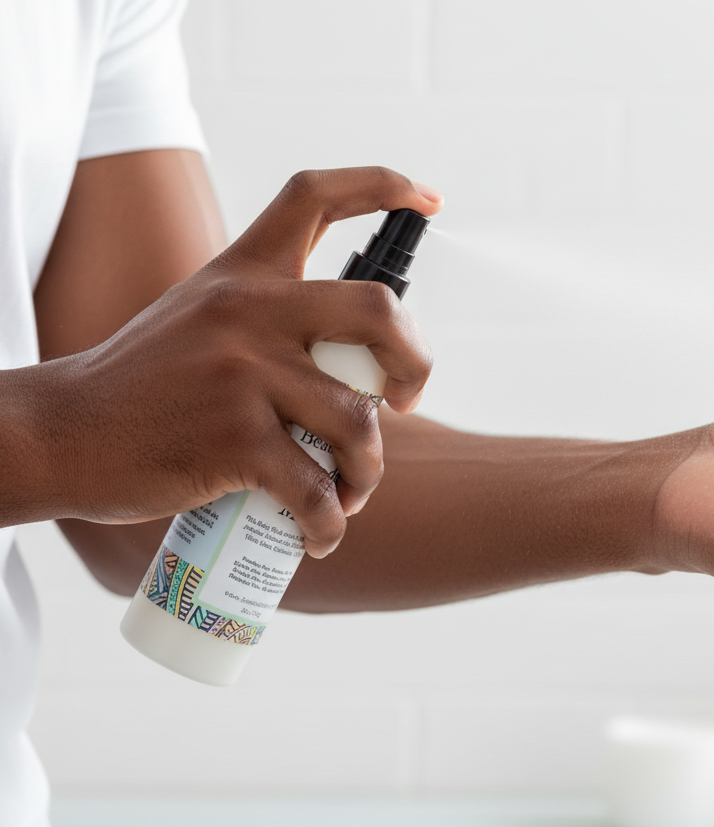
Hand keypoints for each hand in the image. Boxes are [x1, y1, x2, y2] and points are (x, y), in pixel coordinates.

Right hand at [20, 167, 442, 556]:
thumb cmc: (143, 385)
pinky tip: (321, 535)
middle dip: (416, 360)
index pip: (316, 196)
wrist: (66, 434)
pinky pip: (316, 489)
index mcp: (242, 272)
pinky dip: (330, 522)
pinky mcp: (237, 439)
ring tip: (350, 492)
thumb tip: (346, 363)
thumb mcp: (200, 319)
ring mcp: (245, 373)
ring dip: (369, 470)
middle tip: (405, 399)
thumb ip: (265, 320)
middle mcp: (249, 310)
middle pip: (378, 310)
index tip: (428, 200)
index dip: (385, 186)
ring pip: (358, 420)